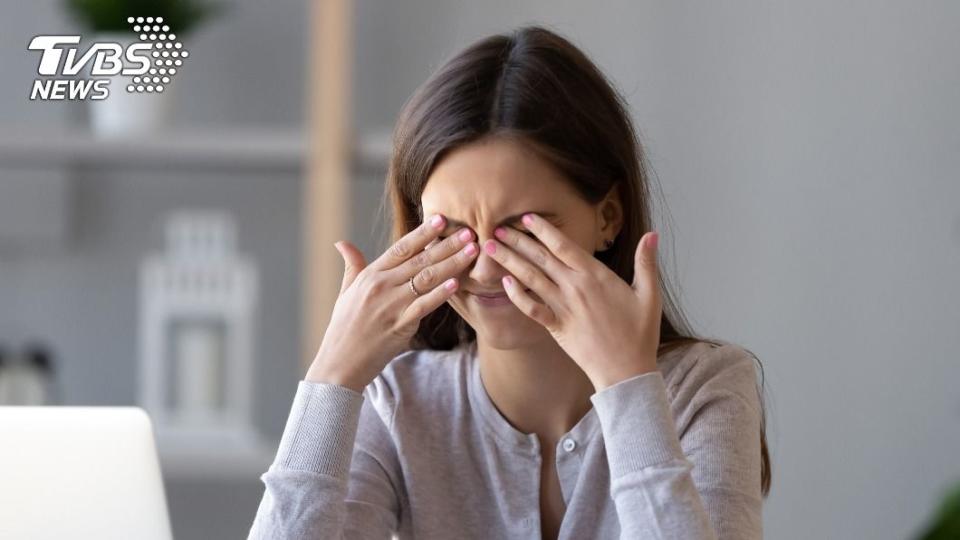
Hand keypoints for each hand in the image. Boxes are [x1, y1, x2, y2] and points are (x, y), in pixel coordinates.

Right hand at [306, 214, 478, 391]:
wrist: (339, 363)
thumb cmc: (343, 328)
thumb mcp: (345, 292)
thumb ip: (352, 265)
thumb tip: (342, 243)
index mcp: (370, 275)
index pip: (401, 248)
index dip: (423, 233)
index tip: (442, 220)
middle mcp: (381, 286)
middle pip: (419, 260)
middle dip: (446, 245)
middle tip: (469, 232)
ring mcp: (391, 306)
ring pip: (426, 279)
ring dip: (451, 264)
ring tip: (471, 252)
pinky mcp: (399, 326)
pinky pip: (424, 306)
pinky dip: (440, 294)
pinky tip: (456, 283)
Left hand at [483, 212, 661, 390]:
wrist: (627, 371)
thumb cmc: (640, 333)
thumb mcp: (649, 294)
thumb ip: (646, 262)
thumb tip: (652, 234)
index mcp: (596, 276)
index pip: (564, 245)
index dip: (543, 229)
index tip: (526, 217)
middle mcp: (575, 288)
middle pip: (541, 257)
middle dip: (517, 240)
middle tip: (497, 225)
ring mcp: (563, 307)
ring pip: (531, 278)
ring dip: (508, 261)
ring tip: (490, 247)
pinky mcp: (556, 327)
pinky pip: (531, 308)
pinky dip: (517, 295)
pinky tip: (504, 283)